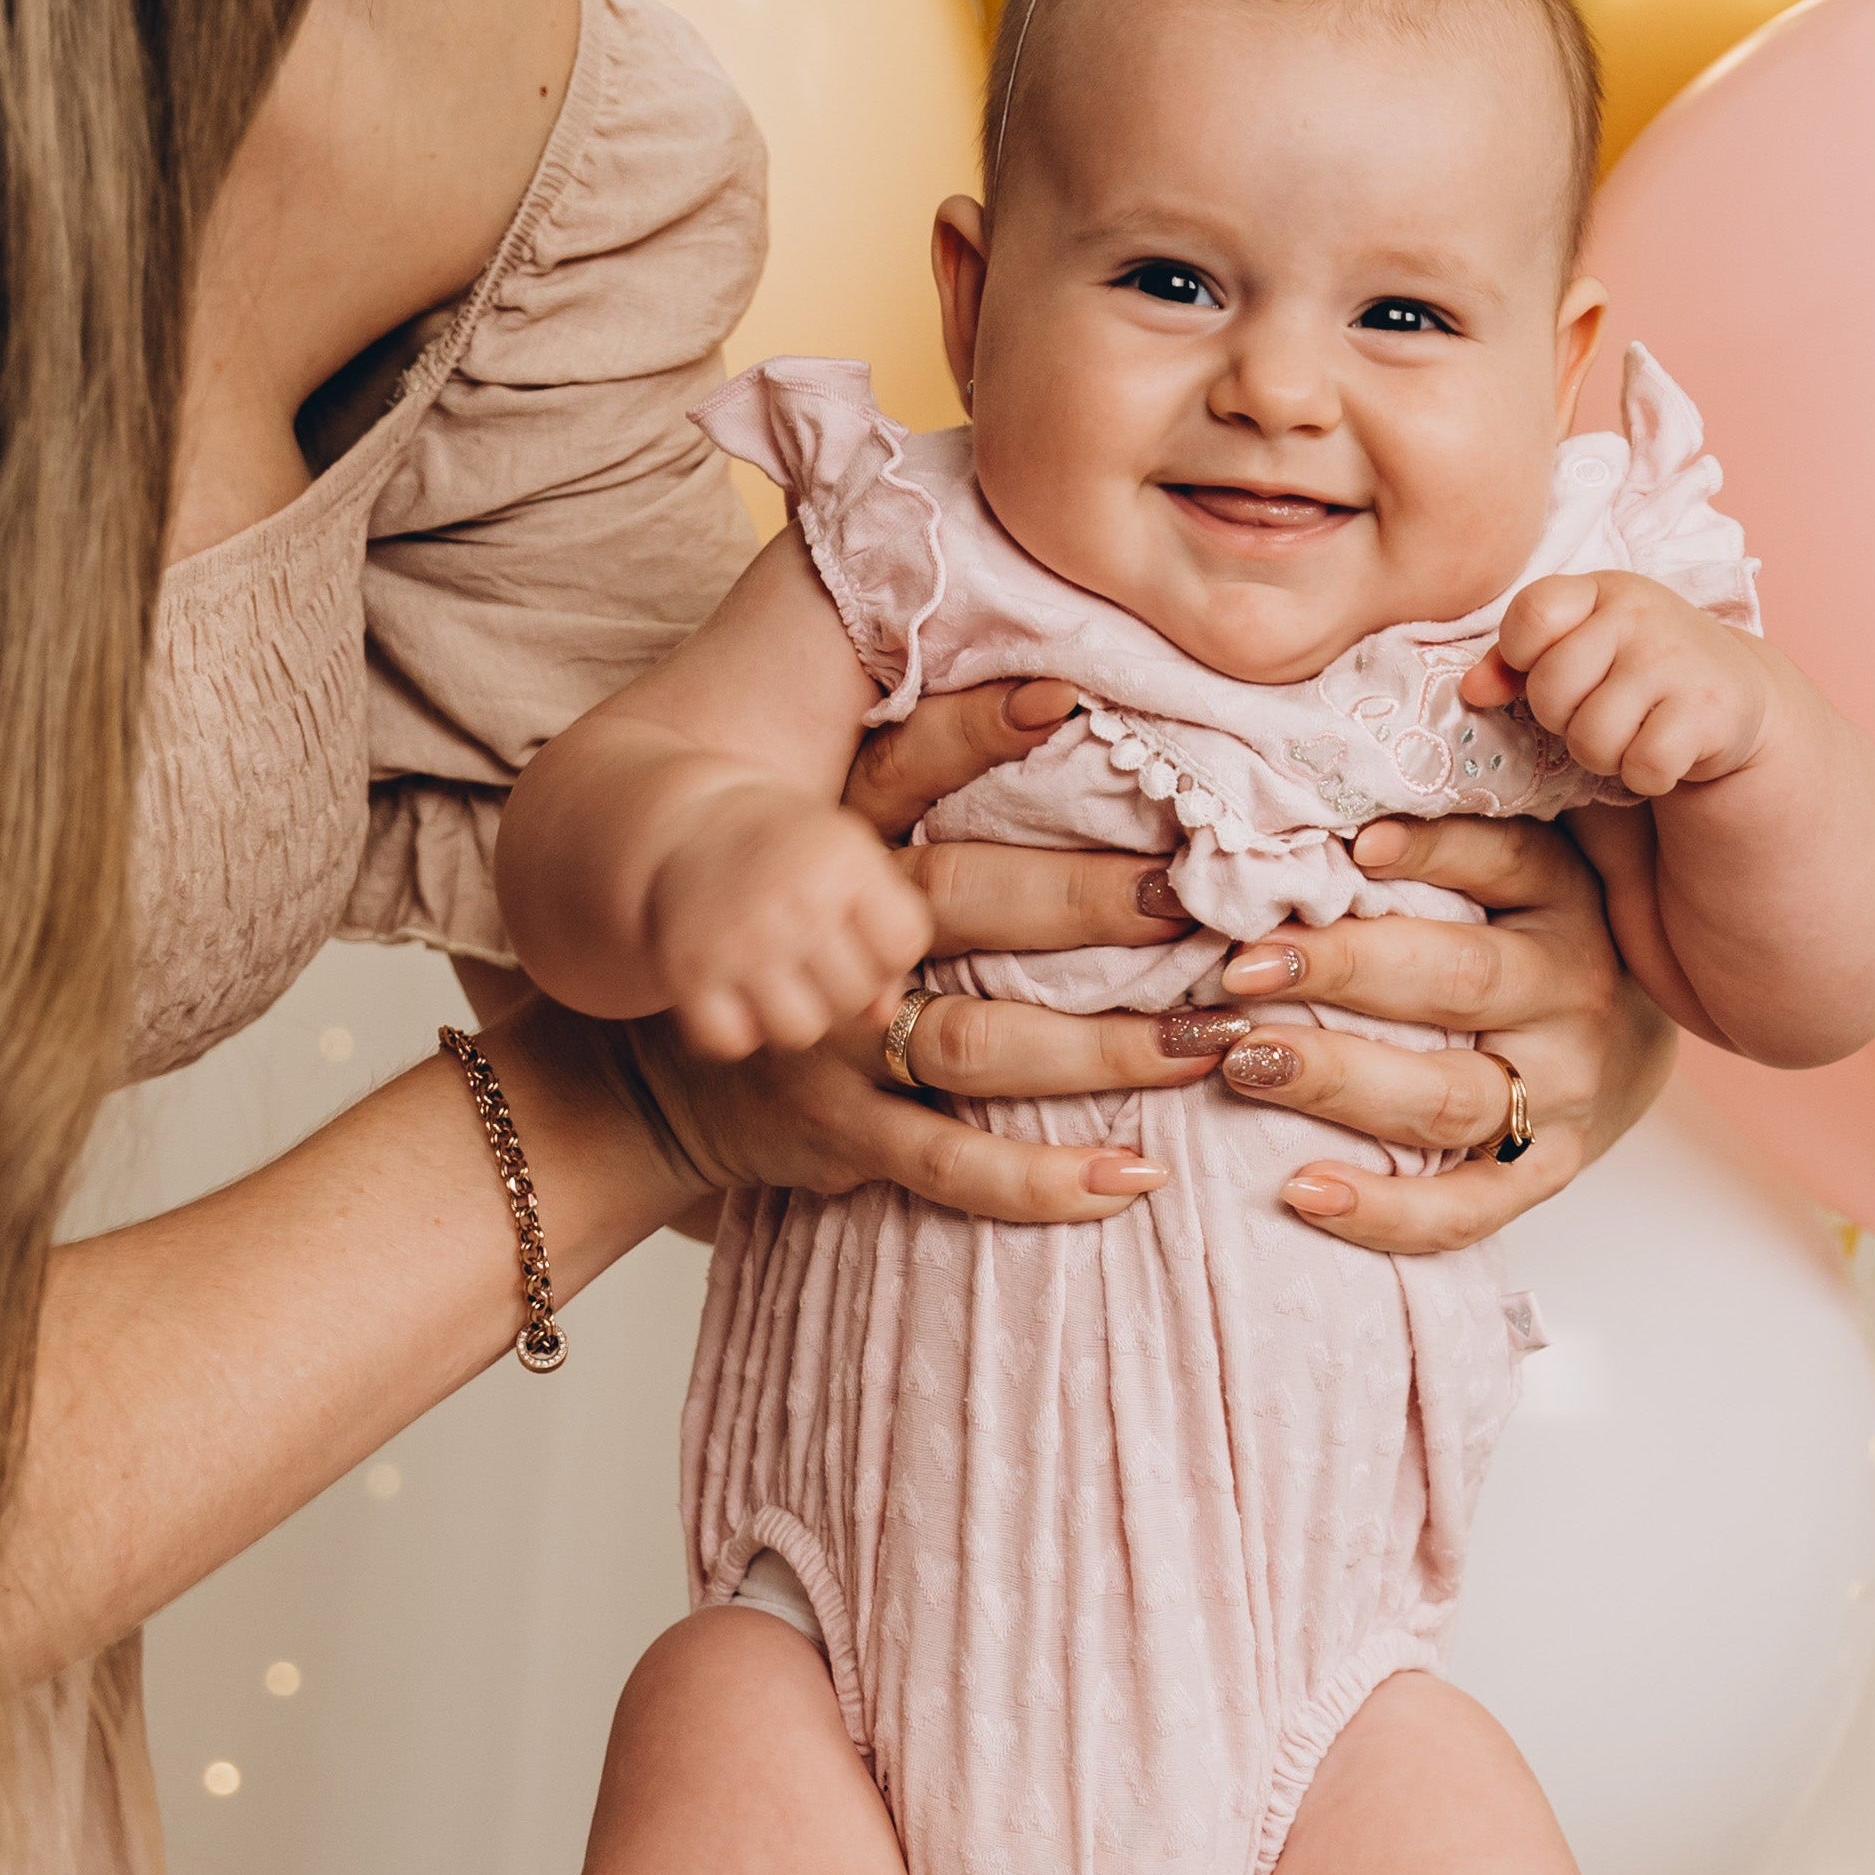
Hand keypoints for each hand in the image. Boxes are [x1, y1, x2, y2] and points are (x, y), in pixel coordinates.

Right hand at [609, 672, 1206, 1226]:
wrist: (670, 1082)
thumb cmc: (811, 954)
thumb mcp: (843, 857)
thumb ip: (932, 792)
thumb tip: (1067, 695)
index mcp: (846, 846)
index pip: (905, 766)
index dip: (977, 728)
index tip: (1070, 698)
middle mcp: (840, 934)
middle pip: (967, 899)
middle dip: (1088, 898)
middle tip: (1200, 906)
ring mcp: (837, 1036)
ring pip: (980, 1038)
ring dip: (1102, 1048)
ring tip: (1204, 1043)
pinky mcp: (843, 1130)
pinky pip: (952, 1161)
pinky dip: (1043, 1179)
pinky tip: (1135, 1177)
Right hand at [640, 776, 933, 1059]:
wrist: (695, 825)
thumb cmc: (795, 853)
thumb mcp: (853, 866)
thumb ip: (886, 933)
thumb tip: (883, 1016)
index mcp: (843, 861)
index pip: (902, 946)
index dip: (889, 950)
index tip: (861, 931)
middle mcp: (793, 902)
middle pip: (855, 995)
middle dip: (846, 987)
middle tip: (819, 958)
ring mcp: (738, 940)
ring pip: (799, 1030)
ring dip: (796, 1015)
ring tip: (784, 981)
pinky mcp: (689, 972)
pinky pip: (731, 1042)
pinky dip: (736, 1029)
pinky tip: (738, 994)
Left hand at [1198, 815, 1674, 1256]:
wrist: (1628, 1046)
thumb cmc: (1534, 937)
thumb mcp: (1518, 870)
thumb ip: (1445, 838)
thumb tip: (1318, 815)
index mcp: (1565, 899)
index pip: (1502, 860)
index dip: (1426, 849)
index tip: (1342, 847)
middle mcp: (1573, 995)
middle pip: (1459, 981)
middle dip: (1342, 971)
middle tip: (1238, 970)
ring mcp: (1563, 1096)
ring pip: (1450, 1099)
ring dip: (1339, 1082)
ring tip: (1245, 1064)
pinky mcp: (1546, 1175)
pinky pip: (1467, 1209)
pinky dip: (1385, 1212)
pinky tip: (1302, 1191)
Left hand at [1464, 571, 1769, 800]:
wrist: (1733, 697)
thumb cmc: (1637, 672)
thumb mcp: (1581, 649)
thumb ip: (1517, 663)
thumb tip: (1472, 691)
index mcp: (1601, 589)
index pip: (1531, 616)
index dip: (1523, 660)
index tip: (1547, 672)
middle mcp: (1640, 613)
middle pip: (1551, 691)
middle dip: (1565, 720)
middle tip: (1602, 712)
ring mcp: (1677, 659)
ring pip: (1592, 738)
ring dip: (1606, 756)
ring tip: (1632, 734)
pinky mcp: (1709, 711)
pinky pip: (1641, 766)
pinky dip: (1646, 777)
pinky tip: (1665, 755)